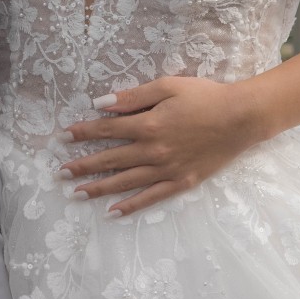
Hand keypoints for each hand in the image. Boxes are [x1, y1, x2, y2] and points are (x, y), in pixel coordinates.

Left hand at [57, 76, 259, 216]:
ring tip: (76, 194)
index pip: (107, 130)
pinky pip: (151, 197)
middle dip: (82, 166)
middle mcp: (153, 151)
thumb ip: (133, 96)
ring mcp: (167, 170)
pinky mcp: (181, 182)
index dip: (83, 133)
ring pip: (125, 182)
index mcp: (148, 124)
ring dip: (99, 188)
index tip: (63, 137)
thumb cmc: (204, 96)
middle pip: (110, 160)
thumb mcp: (167, 86)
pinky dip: (131, 206)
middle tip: (59, 173)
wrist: (240, 118)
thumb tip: (101, 104)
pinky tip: (113, 213)